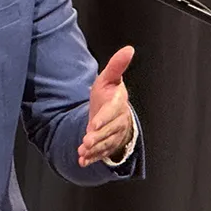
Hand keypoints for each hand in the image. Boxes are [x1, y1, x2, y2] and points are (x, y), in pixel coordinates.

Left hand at [79, 45, 135, 166]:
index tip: (94, 125)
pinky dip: (92, 158)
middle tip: (85, 141)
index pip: (112, 112)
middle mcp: (119, 121)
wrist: (111, 113)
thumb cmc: (108, 95)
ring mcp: (114, 134)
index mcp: (118, 104)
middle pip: (109, 131)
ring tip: (81, 151)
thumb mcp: (109, 79)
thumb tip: (129, 48)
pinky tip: (82, 161)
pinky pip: (101, 153)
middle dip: (97, 137)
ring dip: (94, 149)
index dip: (104, 119)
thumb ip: (116, 66)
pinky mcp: (108, 145)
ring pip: (106, 144)